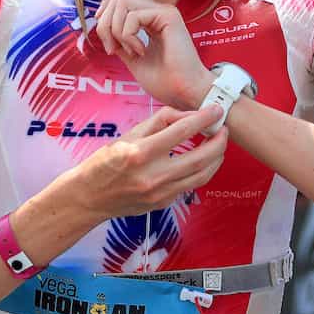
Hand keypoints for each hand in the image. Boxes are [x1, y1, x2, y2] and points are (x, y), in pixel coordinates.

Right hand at [70, 106, 228, 219]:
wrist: (89, 197)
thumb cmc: (104, 163)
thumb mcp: (127, 135)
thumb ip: (159, 122)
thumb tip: (187, 115)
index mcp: (140, 153)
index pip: (181, 131)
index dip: (203, 118)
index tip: (215, 110)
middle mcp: (151, 175)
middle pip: (199, 158)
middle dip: (219, 141)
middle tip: (223, 129)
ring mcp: (159, 193)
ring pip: (201, 176)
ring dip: (216, 159)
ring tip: (219, 145)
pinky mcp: (163, 203)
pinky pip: (189, 186)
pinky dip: (200, 172)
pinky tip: (202, 161)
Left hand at [93, 0, 214, 109]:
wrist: (184, 92)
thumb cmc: (165, 81)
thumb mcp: (132, 58)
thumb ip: (119, 40)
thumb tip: (101, 26)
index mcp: (150, 19)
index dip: (105, 13)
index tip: (107, 41)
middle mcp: (157, 11)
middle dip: (105, 22)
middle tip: (112, 48)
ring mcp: (163, 11)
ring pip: (121, 2)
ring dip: (115, 30)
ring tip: (129, 51)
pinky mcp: (168, 16)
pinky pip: (133, 16)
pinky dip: (128, 36)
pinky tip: (141, 51)